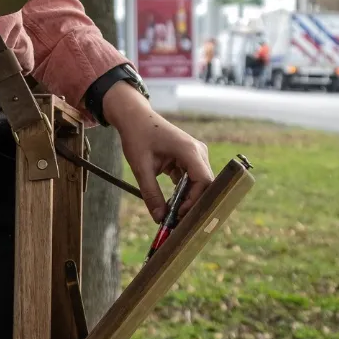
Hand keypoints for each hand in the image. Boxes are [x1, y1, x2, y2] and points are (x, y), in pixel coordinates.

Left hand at [102, 81, 212, 222]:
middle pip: (204, 185)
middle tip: (176, 222)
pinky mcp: (188, 158)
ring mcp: (195, 154)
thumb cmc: (137, 136)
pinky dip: (182, 192)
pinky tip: (172, 204)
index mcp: (189, 150)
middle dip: (191, 204)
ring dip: (187, 199)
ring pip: (198, 184)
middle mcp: (198, 152)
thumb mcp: (140, 167)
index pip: (204, 182)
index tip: (179, 216)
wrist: (134, 117)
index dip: (195, 202)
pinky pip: (191, 179)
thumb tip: (159, 219)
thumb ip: (151, 193)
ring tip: (173, 215)